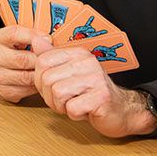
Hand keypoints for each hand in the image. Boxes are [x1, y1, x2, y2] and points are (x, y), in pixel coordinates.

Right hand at [0, 25, 41, 101]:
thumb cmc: (12, 49)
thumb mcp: (18, 36)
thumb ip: (32, 35)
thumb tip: (48, 41)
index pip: (15, 34)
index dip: (34, 36)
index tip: (47, 39)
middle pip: (23, 59)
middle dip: (40, 59)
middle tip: (50, 58)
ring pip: (26, 77)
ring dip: (40, 73)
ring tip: (46, 69)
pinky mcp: (4, 91)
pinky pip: (26, 90)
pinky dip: (36, 85)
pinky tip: (38, 79)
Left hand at [31, 38, 153, 138]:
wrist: (121, 110)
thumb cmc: (92, 93)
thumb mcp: (69, 72)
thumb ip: (51, 57)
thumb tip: (35, 40)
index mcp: (78, 53)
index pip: (42, 61)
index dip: (40, 80)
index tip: (53, 87)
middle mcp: (87, 62)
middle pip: (48, 80)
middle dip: (50, 97)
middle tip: (65, 100)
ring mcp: (96, 79)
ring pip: (58, 94)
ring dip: (62, 106)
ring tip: (75, 104)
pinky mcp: (101, 97)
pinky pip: (72, 109)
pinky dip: (75, 115)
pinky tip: (85, 110)